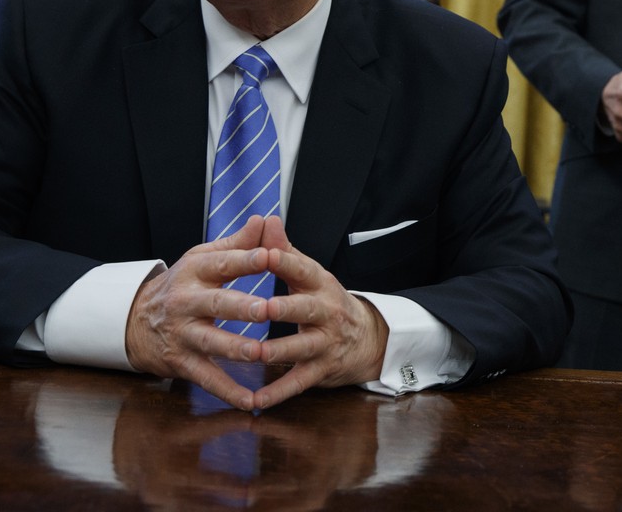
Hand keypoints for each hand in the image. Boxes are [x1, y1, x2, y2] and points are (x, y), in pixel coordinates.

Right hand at [124, 216, 273, 411]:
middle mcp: (186, 301)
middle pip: (216, 303)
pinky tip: (250, 401)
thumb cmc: (183, 284)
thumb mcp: (203, 259)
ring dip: (235, 349)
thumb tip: (265, 220)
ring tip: (260, 353)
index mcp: (195, 271)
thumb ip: (238, 244)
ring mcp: (182, 333)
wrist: (134, 321)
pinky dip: (227, 391)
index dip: (246, 259)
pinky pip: (206, 378)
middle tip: (267, 308)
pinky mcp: (181, 362)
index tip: (270, 256)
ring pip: (211, 342)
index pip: (223, 263)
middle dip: (241, 307)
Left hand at [251, 216, 389, 409]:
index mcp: (320, 284)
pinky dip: (277, 393)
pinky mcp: (321, 370)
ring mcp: (325, 342)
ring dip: (278, 351)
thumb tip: (266, 220)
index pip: (303, 269)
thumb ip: (286, 251)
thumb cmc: (325, 301)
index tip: (265, 253)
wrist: (367, 338)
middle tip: (261, 308)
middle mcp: (326, 312)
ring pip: (301, 348)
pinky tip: (256, 401)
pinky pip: (298, 382)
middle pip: (306, 309)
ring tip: (254, 353)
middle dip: (284, 309)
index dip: (285, 261)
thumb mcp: (311, 275)